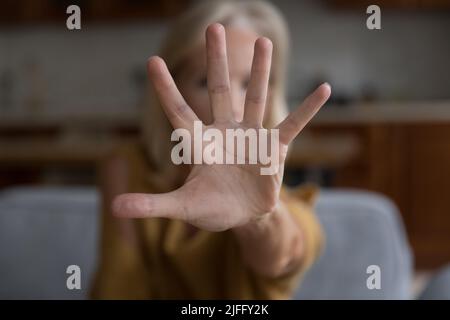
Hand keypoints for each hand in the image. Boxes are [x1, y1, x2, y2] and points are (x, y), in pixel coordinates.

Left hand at [112, 24, 330, 231]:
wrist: (243, 214)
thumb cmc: (212, 206)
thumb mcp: (182, 207)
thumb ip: (152, 205)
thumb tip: (114, 209)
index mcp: (200, 145)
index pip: (179, 112)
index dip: (167, 89)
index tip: (152, 61)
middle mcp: (225, 133)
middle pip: (220, 91)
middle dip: (217, 61)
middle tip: (215, 28)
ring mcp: (250, 137)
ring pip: (254, 98)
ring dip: (260, 71)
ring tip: (264, 41)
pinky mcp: (273, 149)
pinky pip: (293, 125)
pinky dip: (308, 109)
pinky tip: (324, 89)